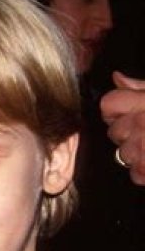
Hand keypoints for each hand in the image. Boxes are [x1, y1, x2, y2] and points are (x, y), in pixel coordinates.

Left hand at [100, 71, 144, 185]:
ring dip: (136, 153)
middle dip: (128, 133)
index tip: (128, 113)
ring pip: (122, 153)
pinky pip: (134, 173)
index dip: (116, 110)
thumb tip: (117, 77)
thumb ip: (141, 87)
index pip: (109, 104)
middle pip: (114, 131)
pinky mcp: (144, 171)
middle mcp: (142, 123)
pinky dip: (144, 172)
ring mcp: (142, 149)